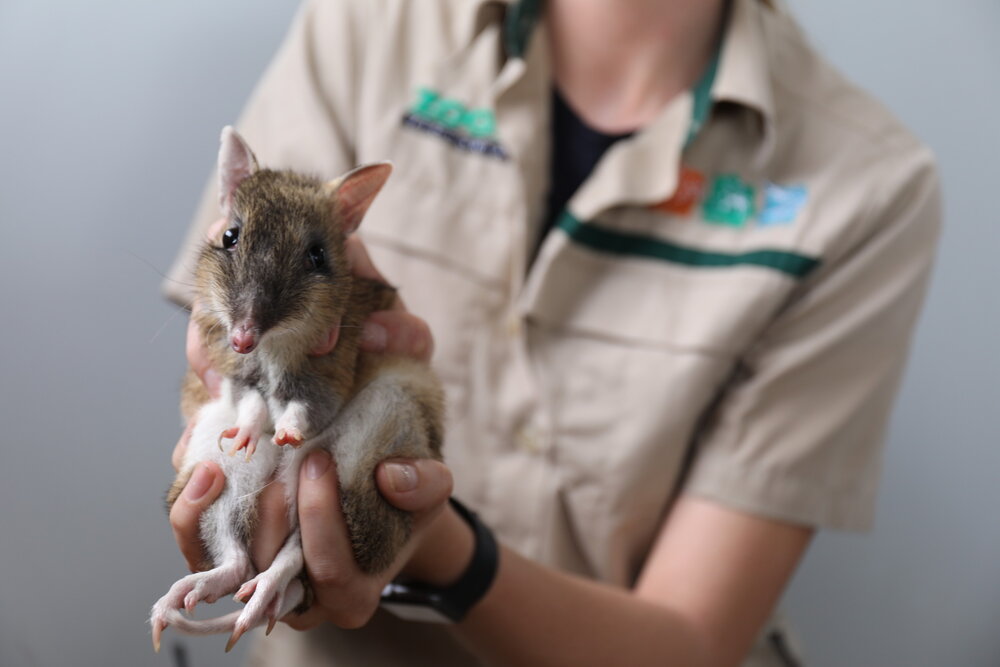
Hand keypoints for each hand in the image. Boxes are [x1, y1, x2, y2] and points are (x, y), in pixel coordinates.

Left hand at [167, 452, 464, 627]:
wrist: (375, 502)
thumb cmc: (400, 504)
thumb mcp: (430, 489)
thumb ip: (424, 484)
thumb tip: (390, 476)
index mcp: (352, 593)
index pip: (329, 569)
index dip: (320, 519)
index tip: (319, 462)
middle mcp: (298, 600)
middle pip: (269, 571)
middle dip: (268, 514)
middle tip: (277, 460)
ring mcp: (260, 582)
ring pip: (223, 564)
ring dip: (219, 512)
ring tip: (228, 460)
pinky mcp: (229, 558)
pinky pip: (199, 545)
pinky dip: (193, 508)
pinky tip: (203, 468)